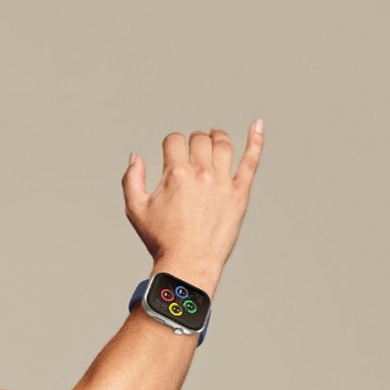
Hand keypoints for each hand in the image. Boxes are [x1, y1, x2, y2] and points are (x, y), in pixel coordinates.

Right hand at [120, 121, 263, 289]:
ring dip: (217, 137)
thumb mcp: (136, 209)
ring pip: (223, 144)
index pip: (174, 140)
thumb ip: (131, 179)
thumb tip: (135, 156)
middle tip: (192, 149)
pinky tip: (257, 126)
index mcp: (175, 174)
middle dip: (193, 140)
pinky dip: (255, 141)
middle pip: (199, 139)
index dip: (170, 143)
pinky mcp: (240, 193)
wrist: (188, 263)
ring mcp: (222, 182)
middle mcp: (200, 174)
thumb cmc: (161, 240)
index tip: (171, 152)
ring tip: (215, 138)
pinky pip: (251, 160)